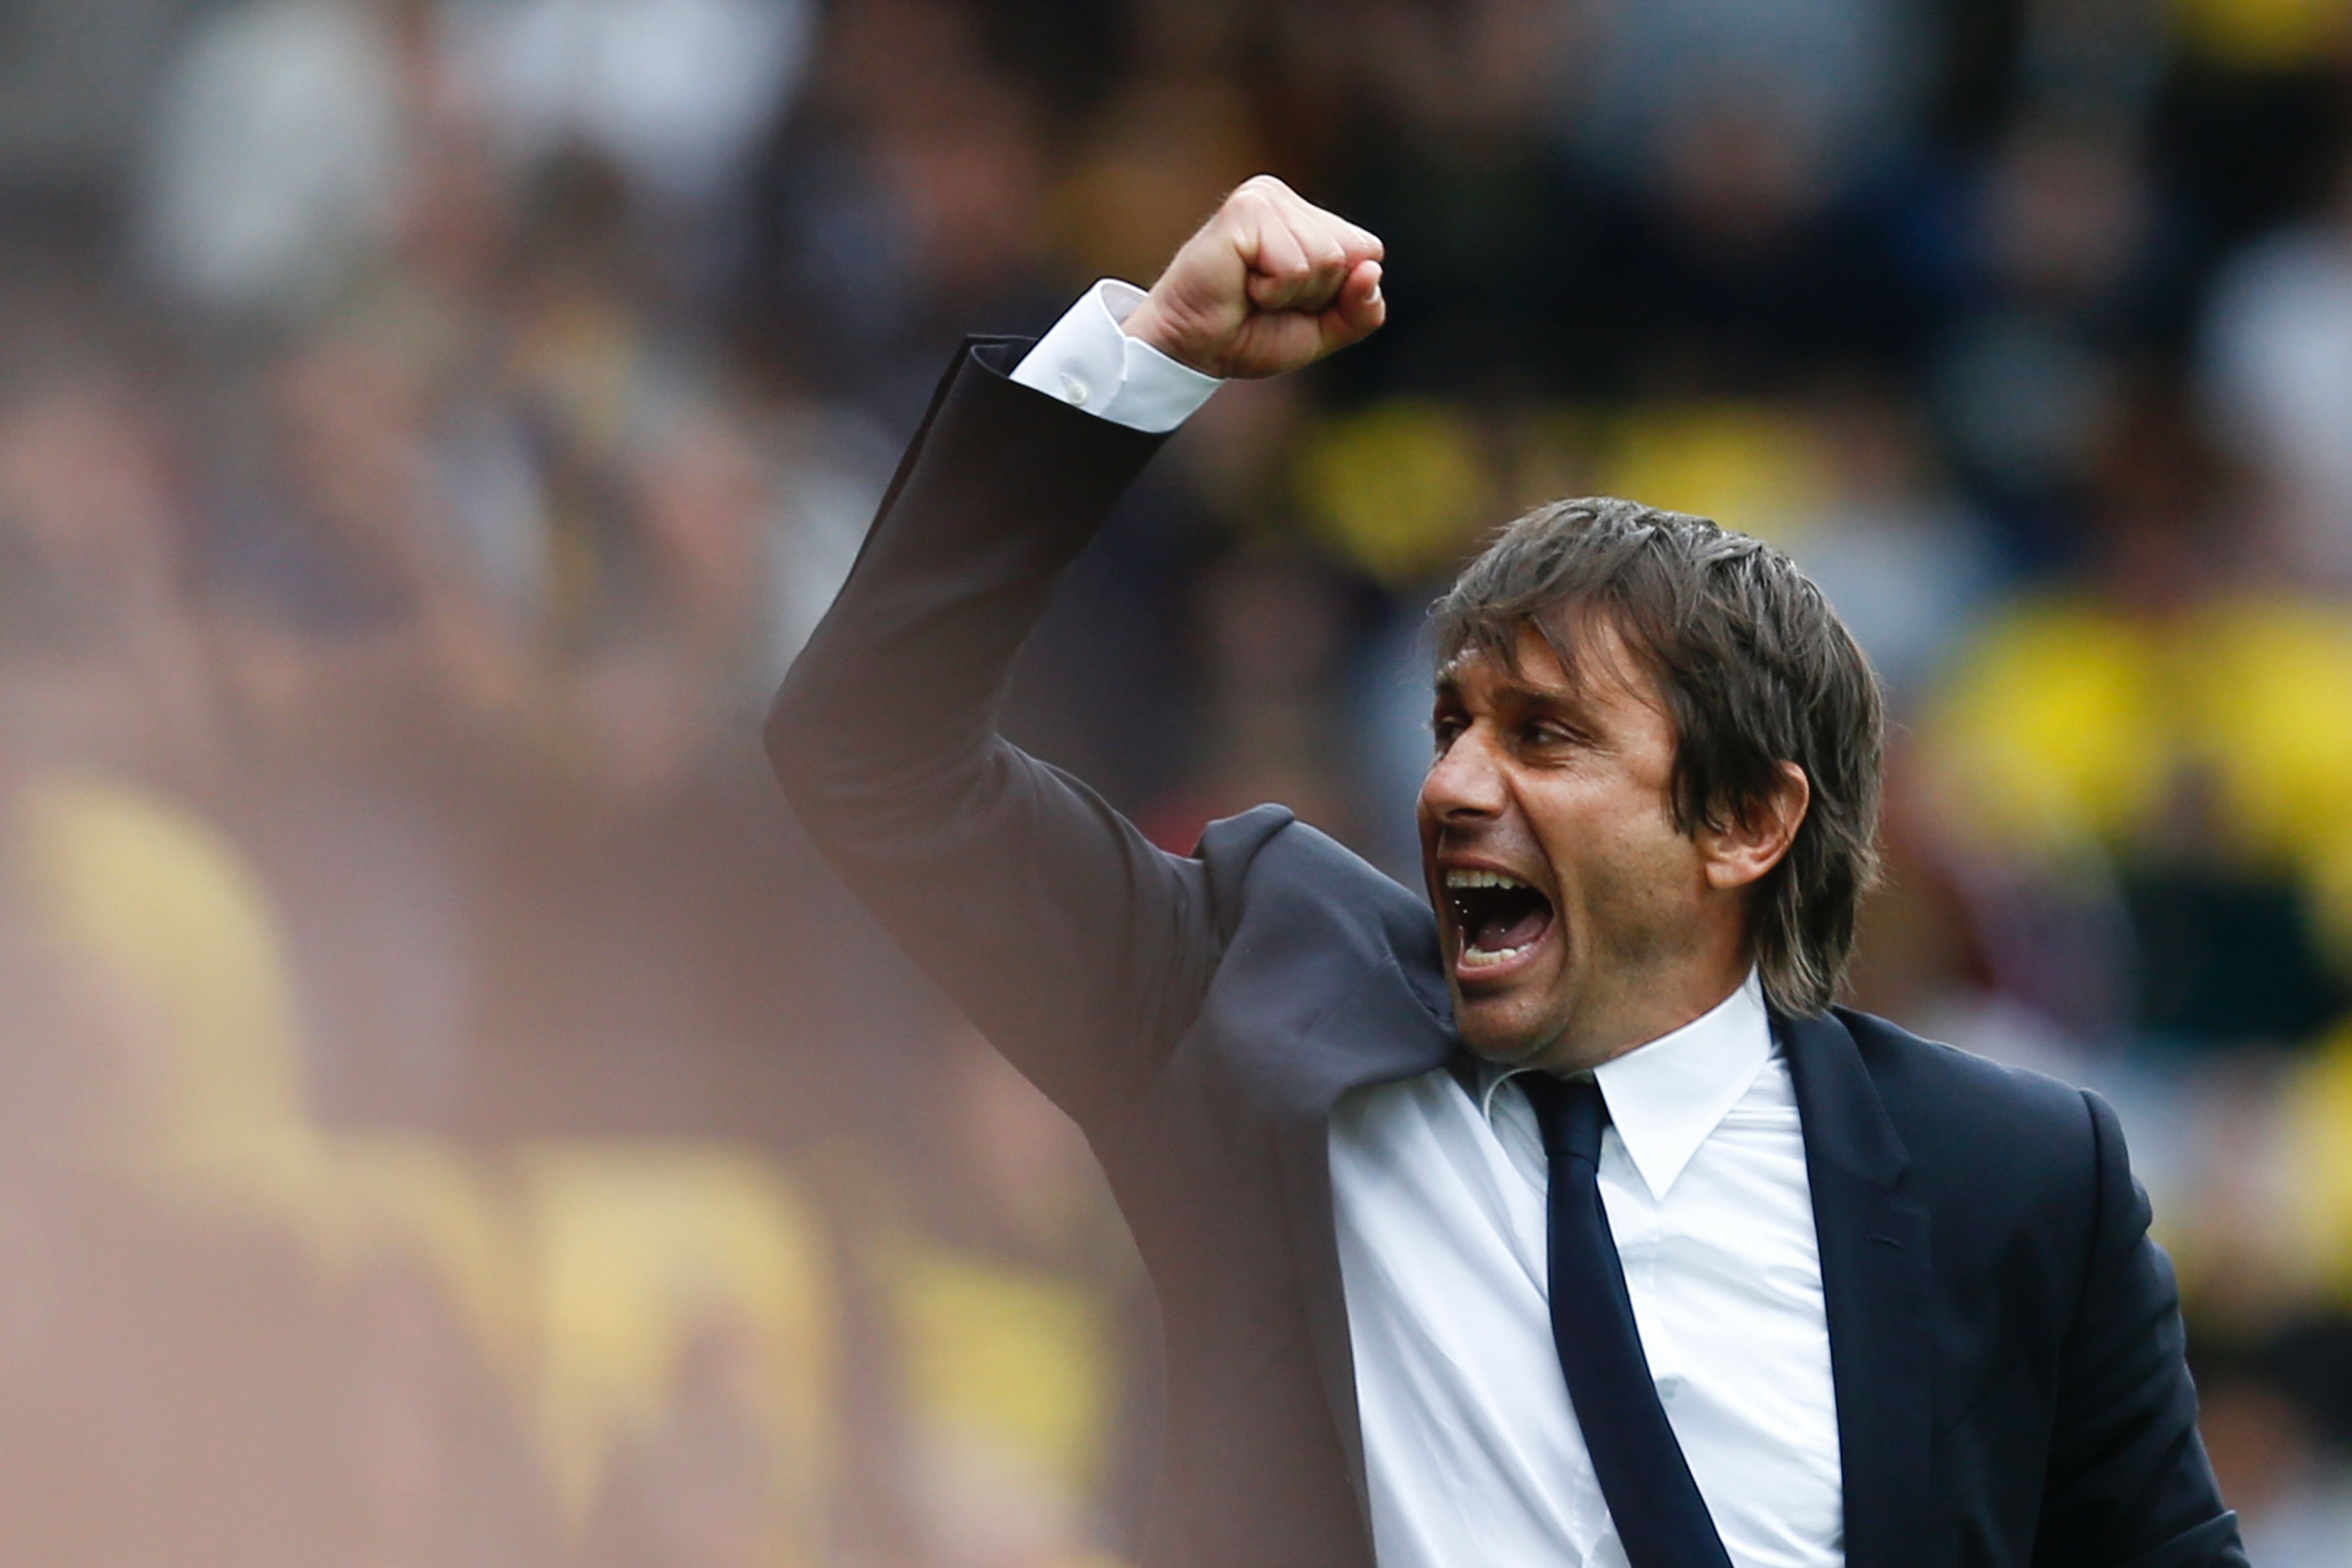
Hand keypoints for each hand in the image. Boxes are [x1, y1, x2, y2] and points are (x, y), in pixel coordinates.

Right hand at [1121, 176, 1385, 379]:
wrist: (1192, 350)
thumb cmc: (1249, 335)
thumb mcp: (1322, 331)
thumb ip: (1361, 310)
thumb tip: (1373, 271)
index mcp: (1308, 218)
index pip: (1367, 251)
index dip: (1338, 293)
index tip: (1292, 303)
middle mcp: (1287, 200)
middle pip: (1351, 253)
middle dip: (1316, 293)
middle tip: (1268, 299)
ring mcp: (1265, 198)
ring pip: (1326, 258)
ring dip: (1290, 294)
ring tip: (1252, 291)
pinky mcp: (1245, 209)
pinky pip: (1294, 264)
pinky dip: (1272, 290)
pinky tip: (1241, 283)